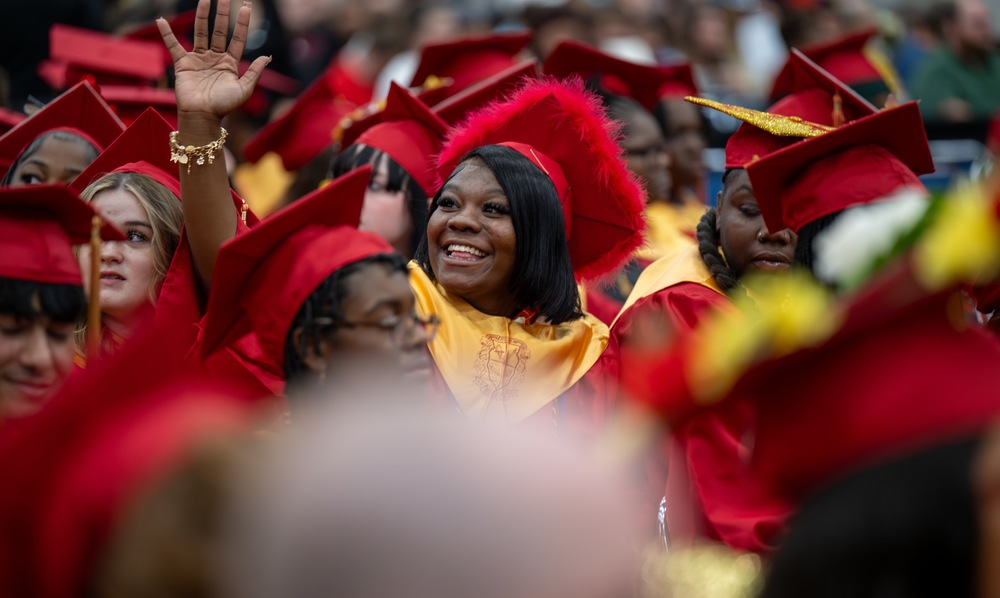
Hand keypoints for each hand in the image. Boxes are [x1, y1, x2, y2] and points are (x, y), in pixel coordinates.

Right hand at [157, 0, 269, 118]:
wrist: (203, 117)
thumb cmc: (224, 106)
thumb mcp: (244, 90)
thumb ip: (254, 72)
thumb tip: (266, 56)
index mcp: (231, 63)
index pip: (237, 38)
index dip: (242, 23)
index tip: (246, 6)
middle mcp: (215, 58)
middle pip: (220, 30)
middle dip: (223, 13)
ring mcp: (199, 59)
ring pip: (201, 32)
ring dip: (202, 15)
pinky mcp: (183, 63)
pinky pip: (174, 45)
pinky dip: (167, 33)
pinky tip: (162, 20)